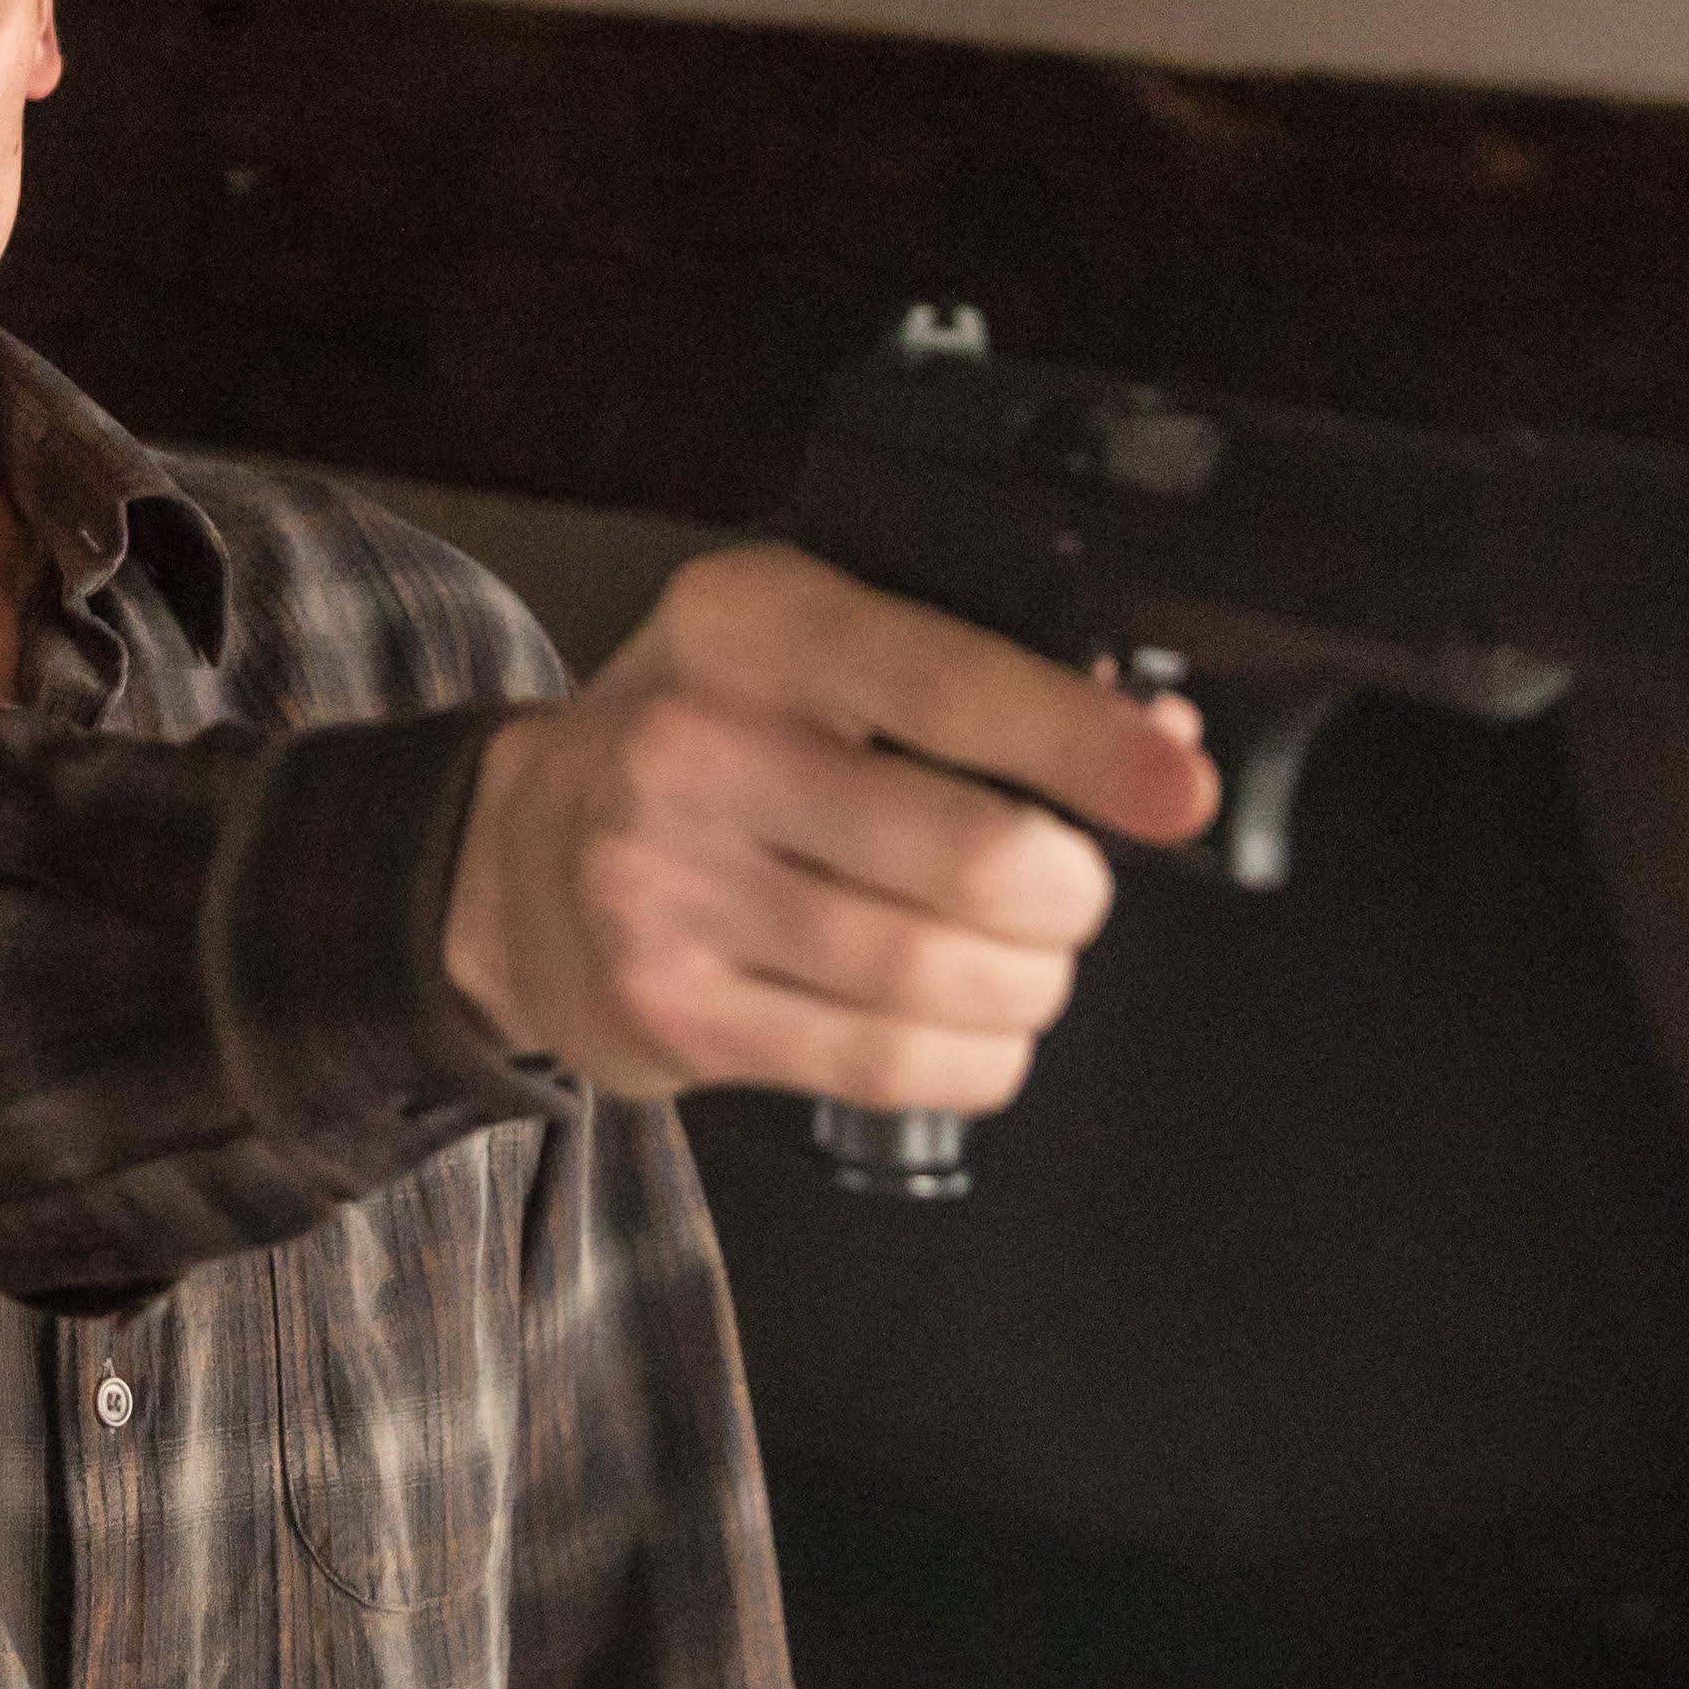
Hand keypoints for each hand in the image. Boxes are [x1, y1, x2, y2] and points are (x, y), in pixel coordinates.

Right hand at [439, 544, 1221, 1108]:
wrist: (512, 859)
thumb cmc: (695, 745)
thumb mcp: (805, 654)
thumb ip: (967, 677)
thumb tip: (1154, 742)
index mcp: (749, 626)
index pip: (951, 682)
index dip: (1088, 745)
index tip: (1175, 789)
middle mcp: (696, 749)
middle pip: (971, 854)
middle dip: (1067, 892)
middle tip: (1065, 891)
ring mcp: (670, 888)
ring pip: (938, 974)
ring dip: (1024, 984)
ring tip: (1015, 963)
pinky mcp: (676, 1009)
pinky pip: (884, 1063)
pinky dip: (969, 1058)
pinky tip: (964, 1030)